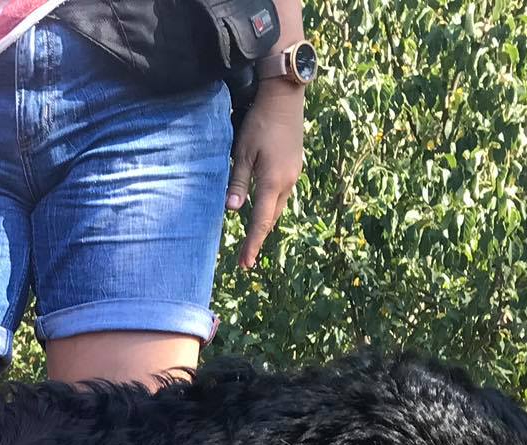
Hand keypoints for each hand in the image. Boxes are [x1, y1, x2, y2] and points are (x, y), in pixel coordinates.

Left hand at [227, 83, 307, 269]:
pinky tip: (262, 208)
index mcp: (272, 181)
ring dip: (265, 222)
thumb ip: (238, 182)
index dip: (252, 244)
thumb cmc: (260, 122)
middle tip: (245, 257)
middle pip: (271, 218)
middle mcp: (287, 182)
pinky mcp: (294, 166)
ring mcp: (293, 174)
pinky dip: (271, 206)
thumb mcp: (242, 152)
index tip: (245, 264)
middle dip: (258, 238)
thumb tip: (232, 210)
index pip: (260, 222)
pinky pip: (281, 194)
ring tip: (252, 237)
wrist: (285, 98)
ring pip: (278, 207)